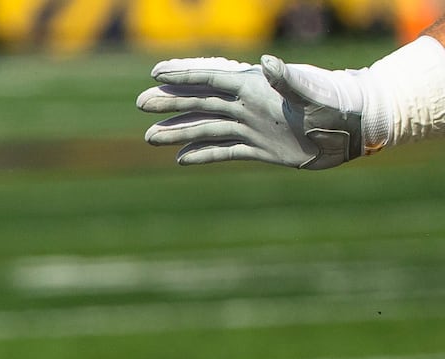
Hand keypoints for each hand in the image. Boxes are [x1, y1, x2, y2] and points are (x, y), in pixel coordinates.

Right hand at [137, 55, 378, 169]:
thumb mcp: (312, 91)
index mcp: (256, 88)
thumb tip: (265, 62)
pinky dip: (203, 155)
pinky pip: (225, 151)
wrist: (354, 128)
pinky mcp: (261, 148)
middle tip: (141, 103)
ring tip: (150, 136)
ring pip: (207, 128)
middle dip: (171, 102)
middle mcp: (249, 106)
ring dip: (178, 131)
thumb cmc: (337, 105)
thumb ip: (288, 78)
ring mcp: (253, 127)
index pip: (212, 79)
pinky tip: (182, 159)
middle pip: (201, 102)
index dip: (184, 75)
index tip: (156, 74)